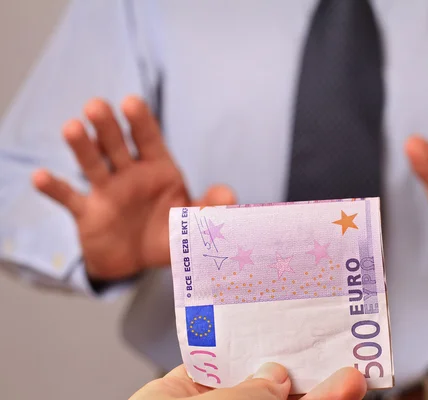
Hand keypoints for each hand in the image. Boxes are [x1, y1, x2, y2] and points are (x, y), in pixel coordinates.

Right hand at [32, 96, 235, 279]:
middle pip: (118, 145)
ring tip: (72, 127)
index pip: (149, 139)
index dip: (141, 121)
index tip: (131, 102)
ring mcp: (107, 192)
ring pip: (92, 164)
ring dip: (82, 146)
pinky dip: (54, 189)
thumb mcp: (195, 221)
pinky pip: (69, 199)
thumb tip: (230, 196)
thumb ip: (212, 208)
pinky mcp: (87, 212)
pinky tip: (39, 177)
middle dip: (108, 127)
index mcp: (158, 168)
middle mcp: (130, 174)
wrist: (140, 260)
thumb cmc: (169, 232)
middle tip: (96, 106)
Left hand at [129, 362, 366, 399]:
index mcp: (176, 396)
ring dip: (320, 396)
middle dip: (300, 374)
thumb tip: (276, 376)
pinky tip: (339, 397)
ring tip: (350, 381)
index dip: (255, 348)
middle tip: (333, 358)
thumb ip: (247, 391)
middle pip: (261, 389)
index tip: (288, 335)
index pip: (221, 363)